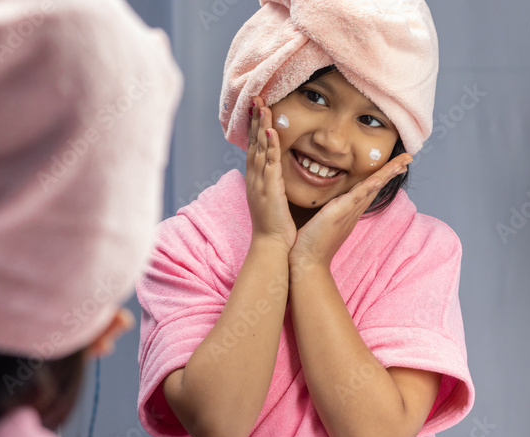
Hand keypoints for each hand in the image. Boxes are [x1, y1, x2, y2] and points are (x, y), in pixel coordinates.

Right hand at [245, 96, 296, 252]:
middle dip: (254, 120)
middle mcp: (254, 178)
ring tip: (262, 105)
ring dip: (261, 126)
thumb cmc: (275, 227)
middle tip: (256, 98)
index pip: (254, 148)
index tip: (257, 110)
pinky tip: (271, 131)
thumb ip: (273, 185)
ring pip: (259, 148)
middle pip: (253, 143)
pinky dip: (270, 146)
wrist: (271, 245)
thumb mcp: (272, 200)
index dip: (255, 128)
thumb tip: (276, 175)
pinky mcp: (270, 188)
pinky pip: (270, 163)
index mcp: (256, 180)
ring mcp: (260, 183)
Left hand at [289, 153, 412, 269]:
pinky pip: (356, 198)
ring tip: (401, 162)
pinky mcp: (338, 213)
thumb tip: (331, 203)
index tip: (398, 165)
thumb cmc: (312, 243)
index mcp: (351, 210)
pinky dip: (368, 187)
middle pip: (377, 186)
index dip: (384, 175)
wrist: (308, 261)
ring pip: (371, 188)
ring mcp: (348, 212)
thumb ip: (332, 210)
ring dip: (387, 174)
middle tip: (408, 157)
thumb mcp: (326, 220)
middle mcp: (354, 210)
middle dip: (392, 171)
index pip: (370, 188)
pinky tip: (379, 178)